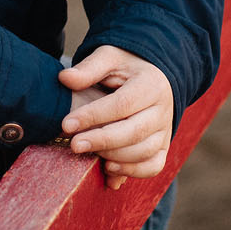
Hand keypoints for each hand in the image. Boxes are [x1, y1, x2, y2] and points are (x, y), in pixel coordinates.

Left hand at [58, 46, 173, 189]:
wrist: (150, 76)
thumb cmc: (125, 66)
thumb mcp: (109, 57)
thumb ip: (89, 68)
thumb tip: (65, 78)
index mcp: (151, 84)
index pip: (122, 104)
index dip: (93, 116)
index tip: (67, 124)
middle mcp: (163, 110)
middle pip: (134, 132)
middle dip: (101, 140)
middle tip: (74, 145)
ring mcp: (165, 130)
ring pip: (144, 152)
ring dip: (113, 156)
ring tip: (87, 153)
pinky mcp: (163, 146)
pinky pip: (154, 166)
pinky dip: (132, 171)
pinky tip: (108, 169)